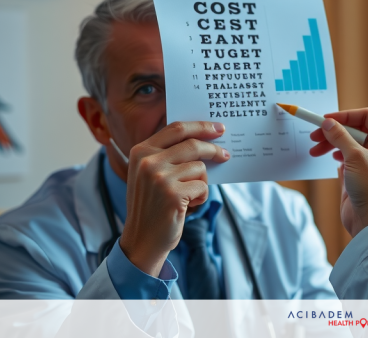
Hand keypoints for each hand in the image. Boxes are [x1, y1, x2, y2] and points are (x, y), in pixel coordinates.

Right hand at [119, 121, 228, 275]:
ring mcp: (159, 177)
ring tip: (190, 195)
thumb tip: (206, 140)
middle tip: (226, 155)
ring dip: (202, 182)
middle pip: (192, 145)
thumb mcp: (151, 174)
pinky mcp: (173, 194)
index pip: (176, 128)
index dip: (200, 126)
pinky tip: (189, 205)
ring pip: (200, 167)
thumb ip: (170, 155)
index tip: (218, 128)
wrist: (142, 240)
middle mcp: (148, 161)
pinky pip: (203, 186)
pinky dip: (202, 197)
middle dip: (213, 150)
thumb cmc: (153, 205)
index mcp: (141, 151)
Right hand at [309, 108, 367, 237]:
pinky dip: (337, 154)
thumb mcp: (354, 157)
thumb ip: (339, 136)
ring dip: (332, 144)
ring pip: (350, 143)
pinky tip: (329, 158)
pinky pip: (348, 156)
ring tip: (315, 150)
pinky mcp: (364, 172)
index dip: (344, 116)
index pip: (366, 116)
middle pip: (356, 129)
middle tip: (315, 136)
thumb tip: (328, 123)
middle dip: (334, 132)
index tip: (325, 120)